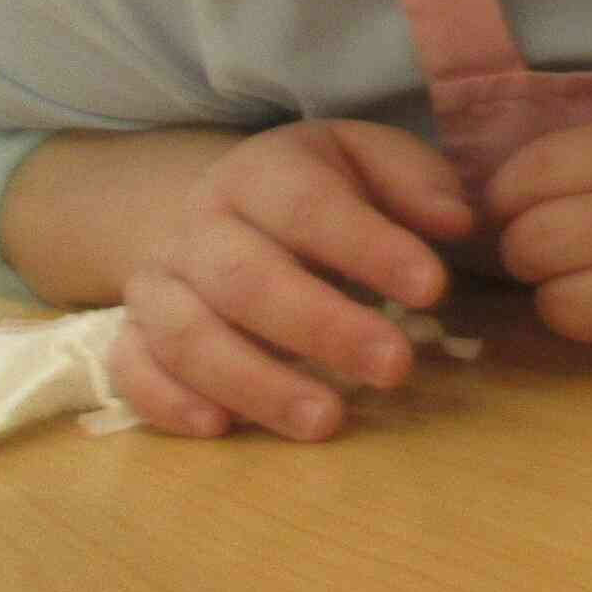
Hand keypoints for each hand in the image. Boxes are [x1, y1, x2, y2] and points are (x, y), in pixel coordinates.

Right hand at [110, 121, 474, 441]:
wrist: (229, 206)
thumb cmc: (325, 189)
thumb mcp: (374, 162)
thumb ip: (418, 185)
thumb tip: (458, 222)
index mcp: (262, 173)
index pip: (310, 208)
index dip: (370, 248)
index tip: (433, 289)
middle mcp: (200, 227)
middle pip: (247, 281)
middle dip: (323, 329)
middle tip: (396, 368)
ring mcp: (159, 283)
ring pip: (188, 335)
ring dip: (257, 384)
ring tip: (328, 421)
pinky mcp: (133, 333)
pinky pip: (133, 370)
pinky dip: (168, 402)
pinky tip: (222, 429)